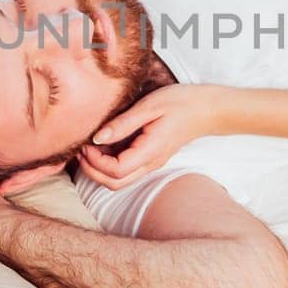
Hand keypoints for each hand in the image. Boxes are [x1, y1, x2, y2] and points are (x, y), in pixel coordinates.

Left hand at [78, 84, 215, 189]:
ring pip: (119, 180)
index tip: (86, 143)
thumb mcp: (149, 107)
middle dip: (92, 171)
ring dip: (100, 169)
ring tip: (89, 146)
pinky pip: (126, 169)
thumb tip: (97, 138)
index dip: (95, 162)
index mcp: (150, 152)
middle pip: (115, 184)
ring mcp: (151, 163)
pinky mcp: (150, 158)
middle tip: (81, 149)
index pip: (116, 171)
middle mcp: (150, 164)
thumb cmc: (180, 103)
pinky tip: (104, 144)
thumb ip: (122, 124)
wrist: (206, 108)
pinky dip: (110, 163)